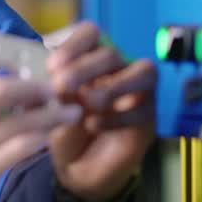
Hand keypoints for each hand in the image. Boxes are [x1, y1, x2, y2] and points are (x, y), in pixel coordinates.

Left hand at [46, 22, 156, 201]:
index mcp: (90, 58)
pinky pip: (144, 108)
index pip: (91, 34)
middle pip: (111, 54)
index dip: (74, 44)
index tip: (52, 66)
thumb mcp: (51, 110)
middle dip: (85, 68)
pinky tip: (93, 125)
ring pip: (143, 72)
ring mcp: (138, 92)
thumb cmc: (64, 128)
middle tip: (62, 86)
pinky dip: (117, 117)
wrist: (77, 167)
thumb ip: (54, 93)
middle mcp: (117, 69)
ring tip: (87, 104)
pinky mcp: (149, 117)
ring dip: (112, 86)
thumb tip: (57, 80)